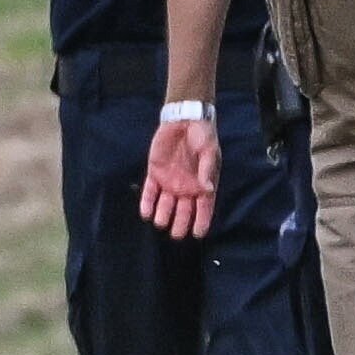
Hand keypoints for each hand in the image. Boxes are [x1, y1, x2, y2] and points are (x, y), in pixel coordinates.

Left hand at [137, 109, 217, 240]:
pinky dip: (147, 202)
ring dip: (163, 215)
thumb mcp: (209, 152)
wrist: (184, 119)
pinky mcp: (155, 173)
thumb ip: (207, 170)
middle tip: (177, 234)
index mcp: (203, 185)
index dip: (202, 221)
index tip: (198, 234)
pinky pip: (150, 191)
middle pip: (183, 211)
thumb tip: (208, 188)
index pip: (204, 208)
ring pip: (166, 204)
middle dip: (180, 223)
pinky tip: (145, 213)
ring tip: (161, 223)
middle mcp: (186, 187)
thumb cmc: (202, 136)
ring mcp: (170, 181)